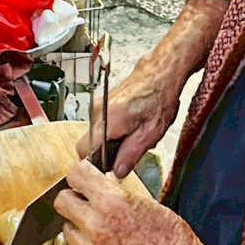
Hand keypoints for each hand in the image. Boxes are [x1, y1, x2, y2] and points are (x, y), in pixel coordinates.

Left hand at [55, 160, 203, 244]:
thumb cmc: (171, 238)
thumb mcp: (145, 202)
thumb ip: (115, 194)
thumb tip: (98, 186)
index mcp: (111, 202)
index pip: (75, 175)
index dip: (81, 175)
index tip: (84, 178)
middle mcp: (95, 225)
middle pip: (61, 202)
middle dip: (72, 199)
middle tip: (85, 202)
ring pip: (67, 229)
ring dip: (80, 226)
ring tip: (101, 229)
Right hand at [77, 0, 229, 177]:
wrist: (160, 73)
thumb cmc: (159, 97)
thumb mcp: (150, 133)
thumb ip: (130, 155)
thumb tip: (117, 172)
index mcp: (107, 121)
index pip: (84, 152)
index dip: (96, 164)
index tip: (109, 169)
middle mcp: (97, 113)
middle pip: (89, 145)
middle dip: (106, 154)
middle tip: (128, 152)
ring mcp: (97, 107)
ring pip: (96, 136)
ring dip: (111, 142)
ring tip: (133, 135)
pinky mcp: (101, 104)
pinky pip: (101, 126)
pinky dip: (114, 131)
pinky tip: (131, 126)